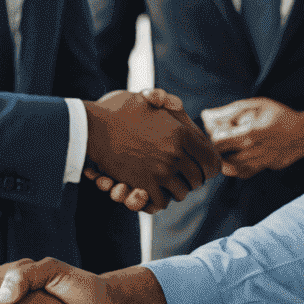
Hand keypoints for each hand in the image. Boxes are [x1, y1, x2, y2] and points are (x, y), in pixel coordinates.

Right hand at [84, 89, 218, 211]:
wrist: (91, 127)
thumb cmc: (116, 110)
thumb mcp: (148, 101)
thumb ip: (168, 105)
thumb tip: (178, 105)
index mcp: (182, 133)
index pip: (212, 160)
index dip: (210, 168)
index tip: (204, 170)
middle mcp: (176, 153)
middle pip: (197, 180)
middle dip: (190, 180)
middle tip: (181, 178)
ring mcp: (162, 171)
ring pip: (181, 193)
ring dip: (173, 191)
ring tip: (165, 183)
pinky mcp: (145, 185)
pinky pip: (161, 202)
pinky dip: (156, 200)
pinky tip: (150, 190)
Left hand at [201, 97, 303, 178]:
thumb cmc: (279, 115)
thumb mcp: (257, 105)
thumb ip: (231, 110)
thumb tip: (206, 115)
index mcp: (254, 131)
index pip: (222, 141)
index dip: (213, 138)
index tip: (214, 132)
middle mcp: (258, 149)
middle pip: (225, 157)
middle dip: (216, 150)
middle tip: (216, 142)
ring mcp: (262, 161)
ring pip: (234, 168)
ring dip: (224, 160)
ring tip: (223, 150)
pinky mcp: (266, 168)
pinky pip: (245, 173)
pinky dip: (236, 169)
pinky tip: (234, 159)